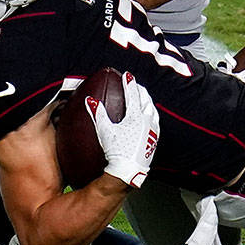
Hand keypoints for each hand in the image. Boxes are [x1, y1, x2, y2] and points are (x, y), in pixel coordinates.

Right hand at [91, 72, 159, 186]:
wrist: (130, 170)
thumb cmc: (117, 151)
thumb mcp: (105, 131)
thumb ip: (98, 114)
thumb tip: (90, 100)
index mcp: (136, 116)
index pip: (133, 95)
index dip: (130, 83)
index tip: (127, 75)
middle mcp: (147, 121)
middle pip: (146, 100)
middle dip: (141, 91)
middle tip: (136, 85)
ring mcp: (153, 130)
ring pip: (153, 110)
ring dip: (147, 102)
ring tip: (143, 99)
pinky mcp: (155, 139)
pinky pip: (155, 121)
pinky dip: (151, 114)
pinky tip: (147, 118)